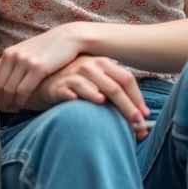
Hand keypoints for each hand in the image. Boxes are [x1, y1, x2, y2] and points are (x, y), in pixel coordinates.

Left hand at [0, 23, 87, 109]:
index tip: (5, 101)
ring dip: (12, 102)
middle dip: (4, 100)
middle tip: (10, 109)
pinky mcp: (37, 68)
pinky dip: (21, 101)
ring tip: (16, 109)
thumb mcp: (28, 51)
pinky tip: (24, 106)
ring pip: (10, 89)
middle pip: (1, 85)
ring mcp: (24, 61)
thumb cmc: (50, 47)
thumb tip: (10, 77)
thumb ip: (17, 62)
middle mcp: (13, 56)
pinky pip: (23, 90)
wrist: (69, 37)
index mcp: (9, 53)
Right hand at [36, 55, 151, 139]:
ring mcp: (73, 74)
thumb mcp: (96, 80)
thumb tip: (141, 116)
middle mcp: (89, 65)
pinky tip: (93, 104)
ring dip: (110, 105)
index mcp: (102, 62)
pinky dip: (83, 98)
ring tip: (118, 119)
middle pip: (115, 87)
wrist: (42, 81)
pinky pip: (73, 91)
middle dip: (129, 108)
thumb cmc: (75, 84)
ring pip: (96, 88)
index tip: (145, 116)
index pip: (126, 79)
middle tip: (138, 125)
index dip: (138, 98)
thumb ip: (114, 90)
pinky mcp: (58, 85)